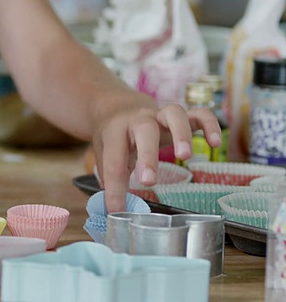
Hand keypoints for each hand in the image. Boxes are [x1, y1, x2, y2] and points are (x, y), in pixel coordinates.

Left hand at [93, 103, 221, 212]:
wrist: (119, 108)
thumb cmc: (114, 138)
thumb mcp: (104, 155)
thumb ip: (110, 180)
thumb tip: (115, 212)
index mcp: (115, 132)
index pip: (114, 162)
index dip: (115, 190)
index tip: (117, 210)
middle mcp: (139, 120)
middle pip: (145, 130)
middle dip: (148, 156)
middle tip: (148, 181)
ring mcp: (161, 115)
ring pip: (174, 114)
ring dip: (182, 134)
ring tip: (185, 156)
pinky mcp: (182, 116)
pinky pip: (200, 114)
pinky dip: (210, 125)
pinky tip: (215, 143)